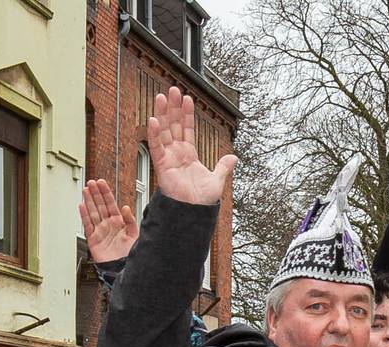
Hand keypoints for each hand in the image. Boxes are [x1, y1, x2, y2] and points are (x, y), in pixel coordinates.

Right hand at [79, 178, 139, 262]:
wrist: (122, 269)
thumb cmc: (130, 254)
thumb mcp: (135, 235)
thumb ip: (131, 221)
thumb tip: (126, 207)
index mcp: (119, 223)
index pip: (111, 204)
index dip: (106, 193)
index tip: (101, 183)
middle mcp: (109, 225)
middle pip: (100, 205)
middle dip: (96, 193)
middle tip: (91, 182)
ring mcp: (100, 231)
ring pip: (93, 212)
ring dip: (88, 201)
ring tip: (85, 190)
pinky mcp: (93, 239)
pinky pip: (87, 225)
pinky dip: (84, 215)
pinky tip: (81, 206)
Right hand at [145, 87, 236, 206]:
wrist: (195, 213)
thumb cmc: (202, 201)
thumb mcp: (217, 180)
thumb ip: (223, 167)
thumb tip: (233, 158)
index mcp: (189, 156)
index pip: (187, 130)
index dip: (187, 114)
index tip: (187, 99)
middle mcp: (177, 154)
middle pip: (173, 125)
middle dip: (173, 108)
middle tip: (172, 90)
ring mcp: (169, 158)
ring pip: (164, 131)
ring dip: (162, 114)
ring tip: (162, 97)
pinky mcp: (162, 166)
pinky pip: (156, 147)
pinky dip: (155, 133)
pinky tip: (154, 119)